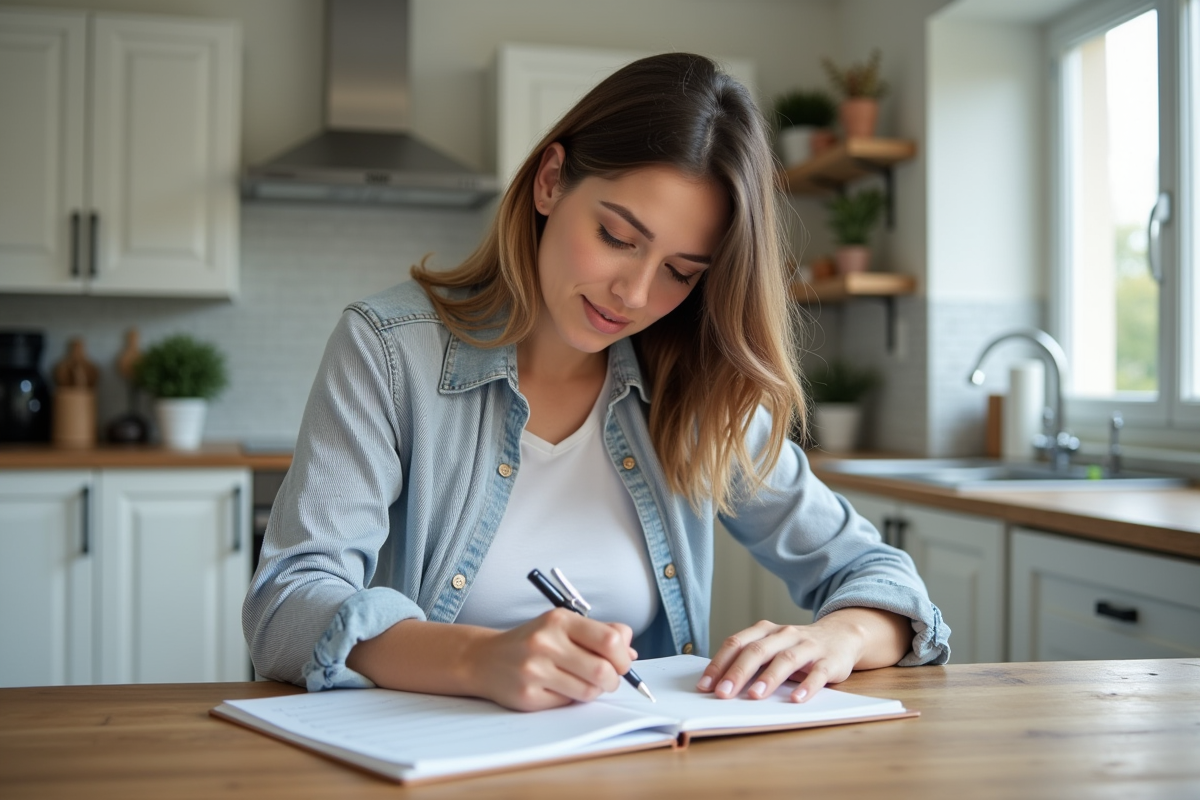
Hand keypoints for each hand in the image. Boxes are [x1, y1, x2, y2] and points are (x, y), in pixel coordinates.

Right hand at [464, 608, 634, 711]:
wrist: (485, 658)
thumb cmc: (532, 641)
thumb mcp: (563, 625)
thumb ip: (599, 633)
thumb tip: (630, 650)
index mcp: (559, 620)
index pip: (609, 640)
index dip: (623, 657)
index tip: (623, 663)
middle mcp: (545, 643)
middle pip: (602, 670)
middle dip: (613, 680)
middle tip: (608, 679)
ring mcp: (534, 670)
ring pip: (588, 691)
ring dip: (593, 691)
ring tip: (581, 682)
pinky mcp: (527, 696)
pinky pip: (567, 703)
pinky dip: (570, 698)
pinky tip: (557, 688)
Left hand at [695, 608, 909, 702]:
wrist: (842, 635)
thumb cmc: (797, 648)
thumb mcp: (771, 648)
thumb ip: (749, 661)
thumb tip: (718, 685)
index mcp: (765, 631)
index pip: (736, 643)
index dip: (719, 664)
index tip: (705, 686)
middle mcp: (784, 634)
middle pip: (757, 650)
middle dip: (738, 672)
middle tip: (723, 693)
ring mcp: (807, 646)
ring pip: (786, 659)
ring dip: (769, 678)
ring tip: (755, 696)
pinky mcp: (829, 660)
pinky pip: (818, 673)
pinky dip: (807, 686)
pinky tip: (796, 699)